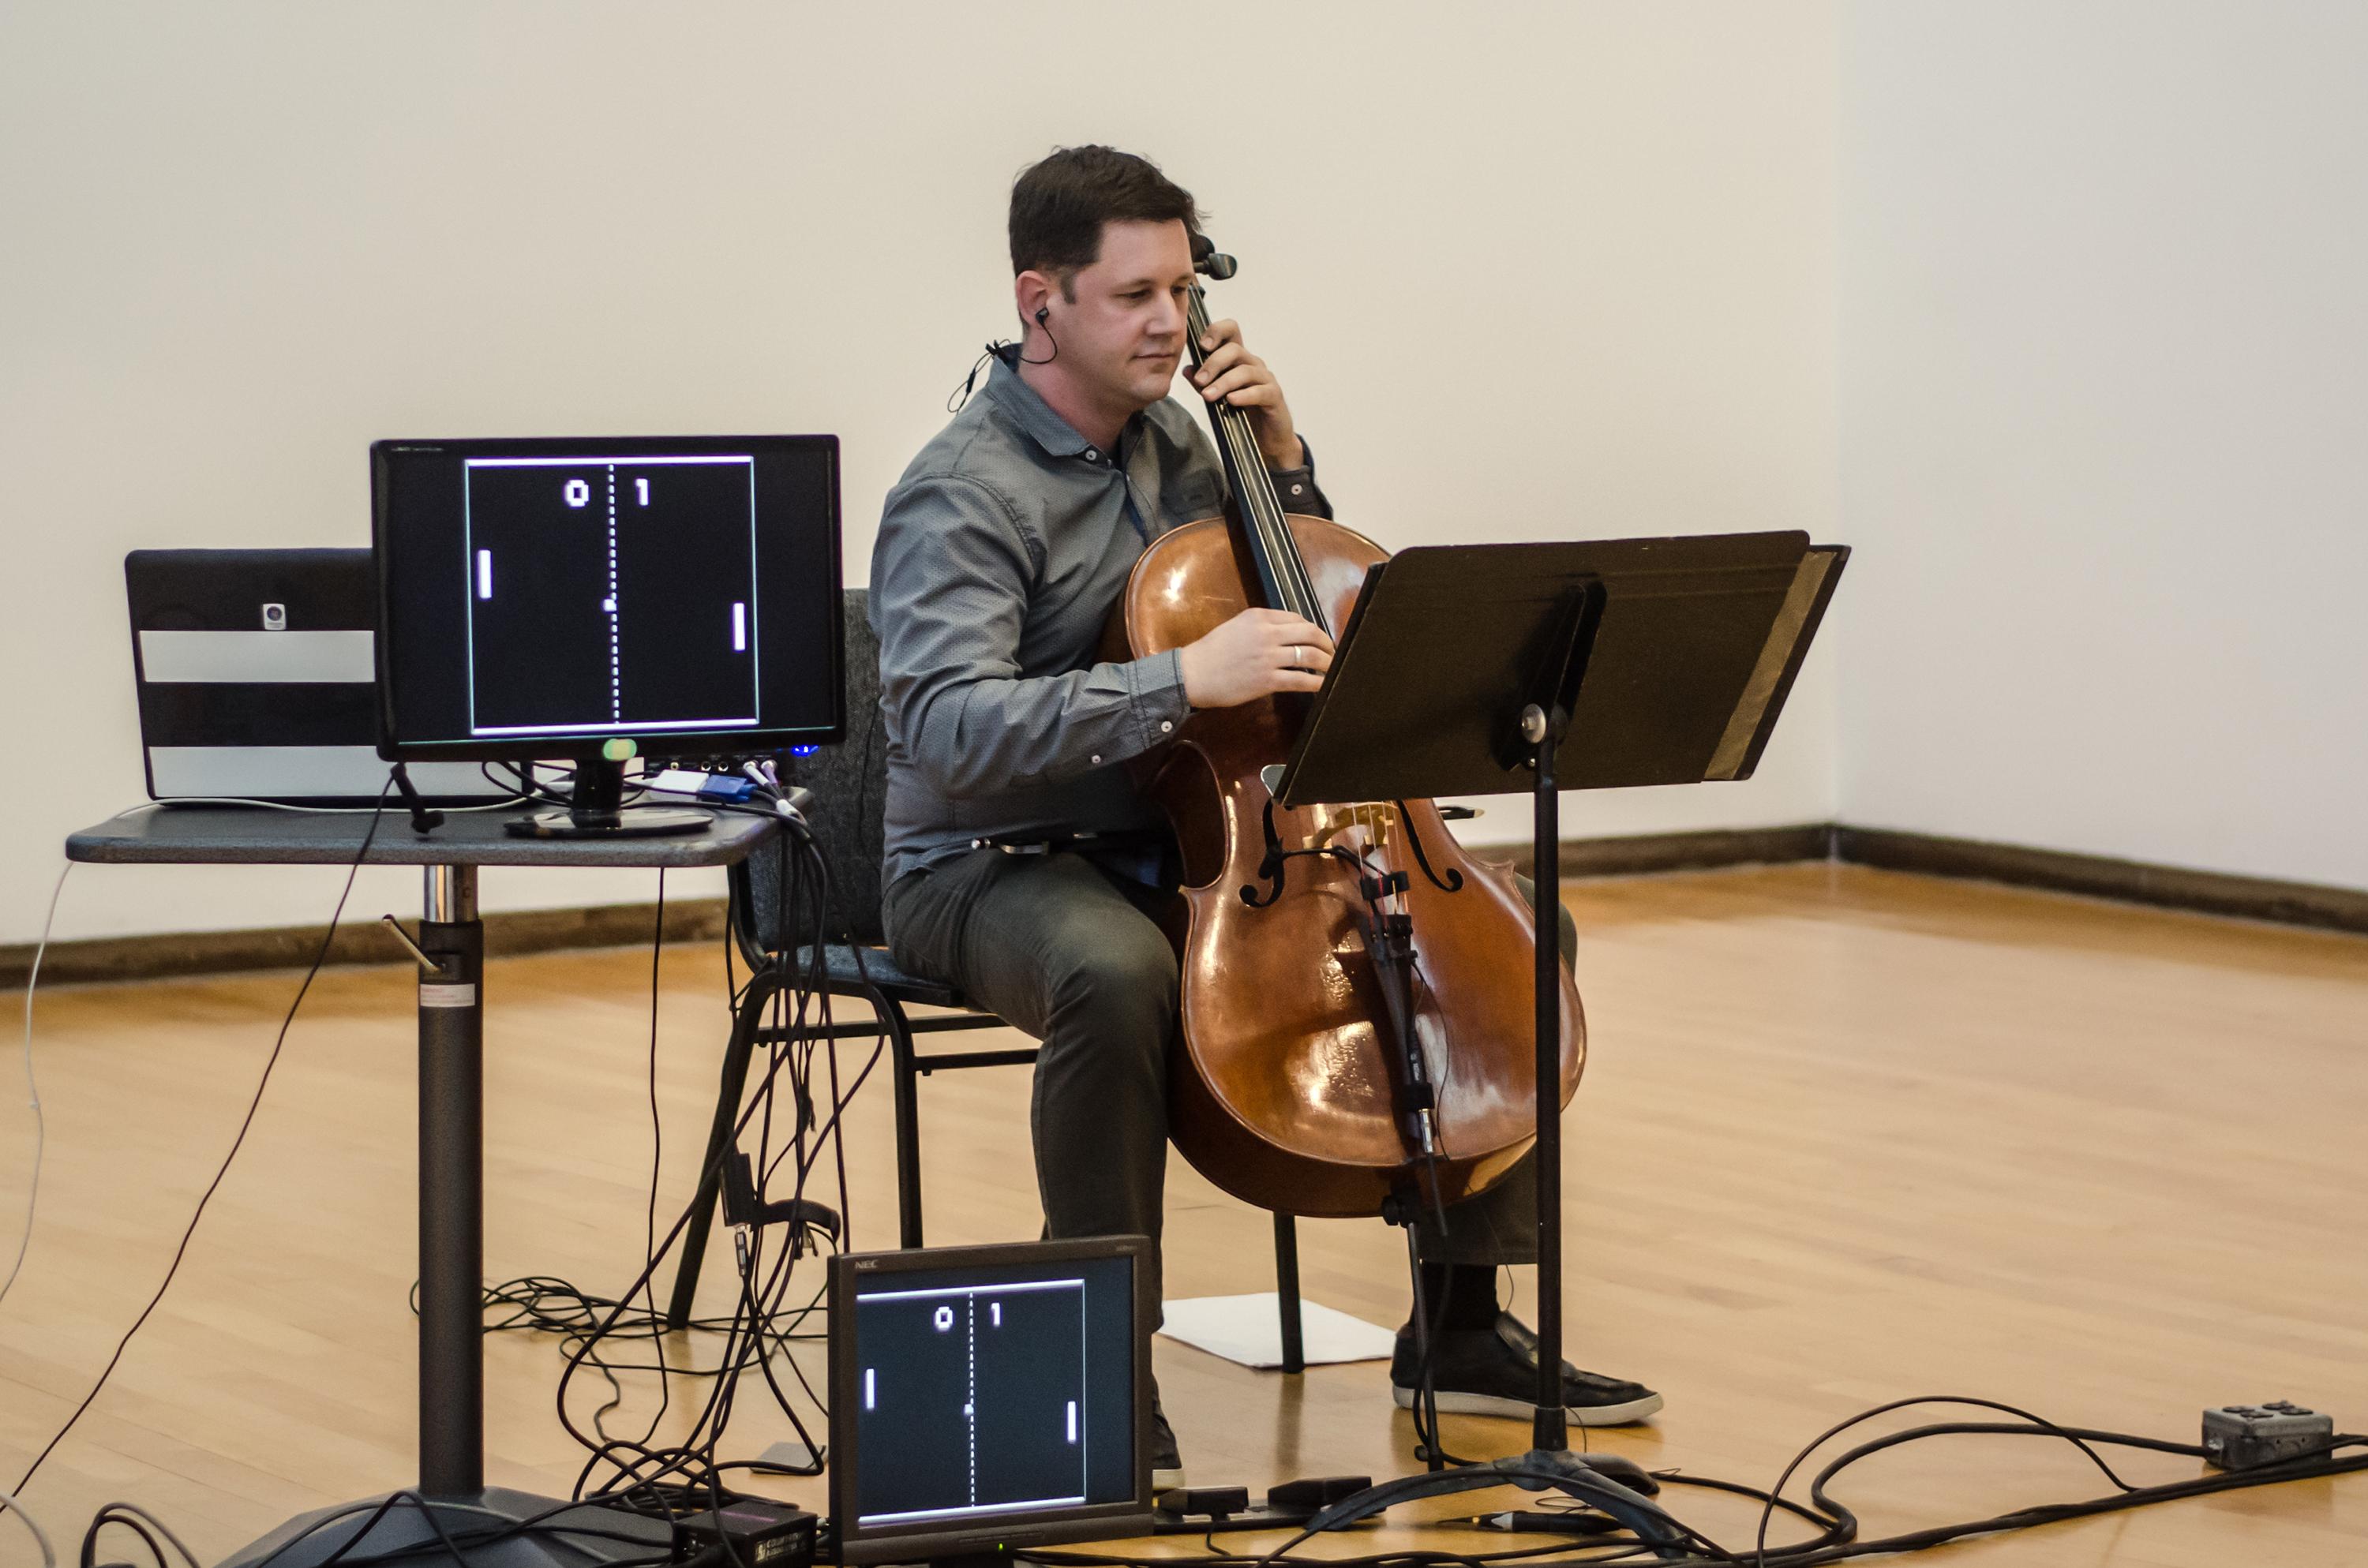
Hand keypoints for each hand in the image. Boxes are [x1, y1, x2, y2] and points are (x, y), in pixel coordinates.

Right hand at [1178, 608, 1334, 709]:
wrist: (1192, 674)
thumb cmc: (1211, 652)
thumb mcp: (1237, 627)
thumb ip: (1261, 627)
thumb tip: (1287, 635)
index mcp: (1259, 617)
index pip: (1297, 618)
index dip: (1313, 629)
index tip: (1318, 639)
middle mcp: (1266, 633)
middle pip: (1310, 633)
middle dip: (1327, 643)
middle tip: (1332, 652)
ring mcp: (1268, 657)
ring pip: (1309, 656)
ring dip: (1326, 662)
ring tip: (1331, 668)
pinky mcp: (1267, 680)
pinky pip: (1301, 680)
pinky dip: (1317, 682)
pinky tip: (1323, 685)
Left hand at [1189, 319, 1302, 469]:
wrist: (1266, 439)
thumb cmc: (1241, 413)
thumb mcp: (1217, 396)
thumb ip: (1203, 383)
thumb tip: (1187, 369)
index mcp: (1238, 359)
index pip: (1231, 331)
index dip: (1217, 331)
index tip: (1201, 345)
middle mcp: (1253, 364)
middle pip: (1235, 350)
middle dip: (1213, 363)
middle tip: (1199, 380)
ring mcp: (1265, 379)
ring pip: (1245, 371)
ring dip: (1224, 382)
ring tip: (1208, 396)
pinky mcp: (1274, 396)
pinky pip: (1260, 391)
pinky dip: (1244, 395)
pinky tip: (1231, 401)